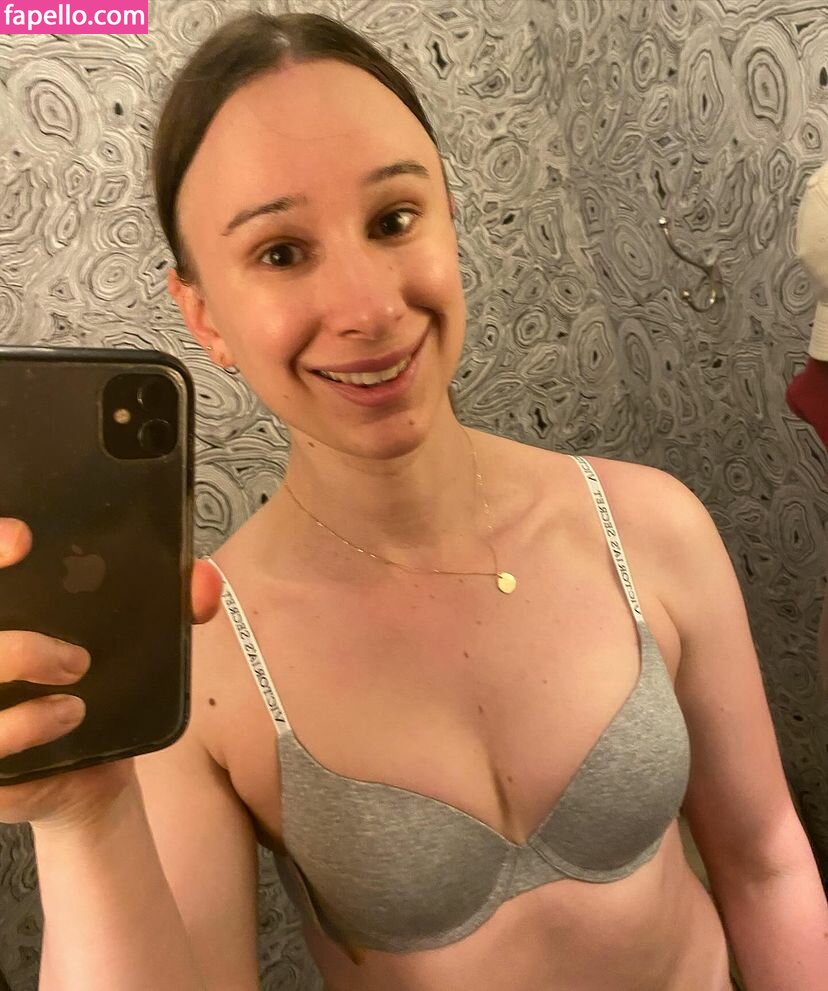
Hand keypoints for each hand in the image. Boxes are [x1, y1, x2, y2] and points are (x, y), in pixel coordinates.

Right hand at [0, 518, 222, 829]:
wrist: (88, 773)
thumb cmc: (95, 689)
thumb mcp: (130, 644)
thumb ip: (170, 608)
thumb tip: (206, 579)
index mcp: (8, 612)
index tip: (24, 538)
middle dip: (15, 636)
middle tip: (76, 653)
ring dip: (24, 664)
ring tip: (78, 681)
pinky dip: (25, 723)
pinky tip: (68, 716)